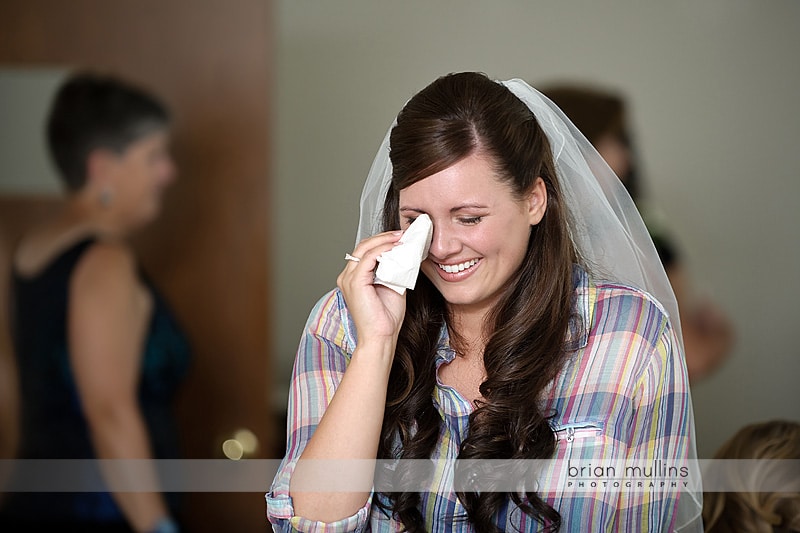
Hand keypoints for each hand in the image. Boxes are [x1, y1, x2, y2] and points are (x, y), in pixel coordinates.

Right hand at [337, 231, 406, 345]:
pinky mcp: (355, 282)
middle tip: (402, 233)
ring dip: (385, 240)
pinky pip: (369, 257)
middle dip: (383, 237)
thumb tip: (405, 254)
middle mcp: (346, 276)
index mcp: (353, 278)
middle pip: (363, 246)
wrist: (381, 337)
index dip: (382, 241)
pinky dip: (383, 249)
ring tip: (401, 237)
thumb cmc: (386, 318)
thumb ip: (394, 270)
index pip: (365, 251)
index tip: (400, 237)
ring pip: (365, 248)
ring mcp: (348, 278)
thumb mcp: (392, 286)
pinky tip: (396, 247)